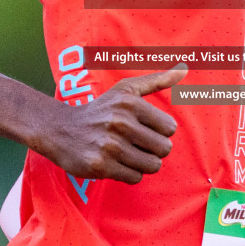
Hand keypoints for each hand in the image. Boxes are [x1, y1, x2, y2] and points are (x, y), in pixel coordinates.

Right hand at [35, 64, 185, 183]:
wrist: (60, 129)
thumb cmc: (101, 109)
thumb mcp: (126, 90)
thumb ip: (157, 80)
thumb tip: (185, 67)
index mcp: (130, 103)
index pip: (170, 128)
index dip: (160, 131)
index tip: (144, 129)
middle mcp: (120, 123)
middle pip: (164, 149)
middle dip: (154, 149)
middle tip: (137, 144)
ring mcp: (110, 145)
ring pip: (152, 166)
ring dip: (143, 163)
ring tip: (128, 154)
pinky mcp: (100, 166)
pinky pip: (135, 178)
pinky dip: (129, 173)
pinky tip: (116, 163)